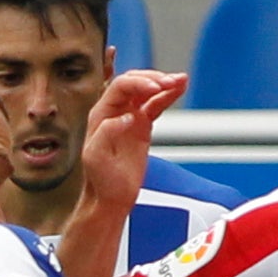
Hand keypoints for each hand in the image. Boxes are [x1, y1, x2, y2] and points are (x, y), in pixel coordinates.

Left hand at [82, 70, 188, 211]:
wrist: (110, 197)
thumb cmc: (100, 180)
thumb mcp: (96, 157)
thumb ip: (107, 133)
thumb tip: (128, 116)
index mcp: (101, 114)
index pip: (121, 87)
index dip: (139, 83)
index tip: (156, 89)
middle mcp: (114, 111)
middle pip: (135, 83)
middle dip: (154, 79)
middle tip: (171, 82)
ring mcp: (130, 116)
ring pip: (147, 91)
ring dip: (164, 84)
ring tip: (181, 80)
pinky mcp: (142, 126)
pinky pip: (156, 105)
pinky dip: (168, 96)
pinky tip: (179, 89)